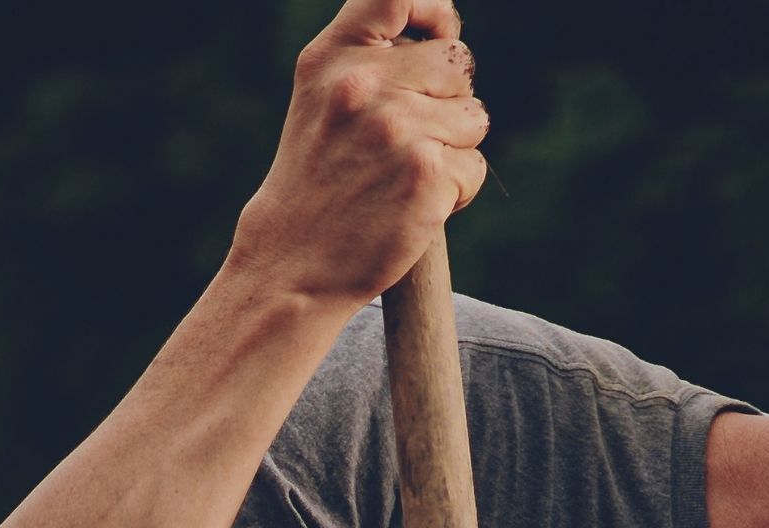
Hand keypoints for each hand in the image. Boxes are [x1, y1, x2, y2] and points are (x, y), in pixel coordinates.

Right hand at [223, 0, 489, 308]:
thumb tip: (448, 28)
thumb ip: (374, 53)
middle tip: (401, 143)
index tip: (436, 33)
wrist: (292, 262)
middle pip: (457, 62)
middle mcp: (364, 83)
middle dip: (447, 100)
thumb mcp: (323, 97)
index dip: (434, 9)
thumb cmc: (317, 179)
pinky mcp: (427, 172)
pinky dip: (456, 192)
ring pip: (474, 117)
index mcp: (334, 57)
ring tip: (402, 176)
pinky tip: (413, 204)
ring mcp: (396, 127)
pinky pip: (476, 167)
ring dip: (454, 149)